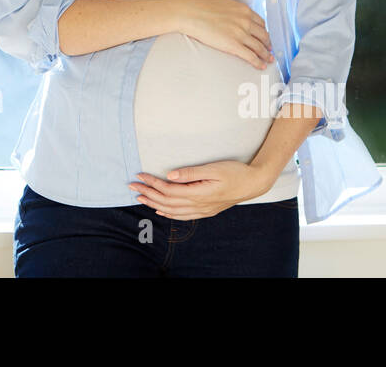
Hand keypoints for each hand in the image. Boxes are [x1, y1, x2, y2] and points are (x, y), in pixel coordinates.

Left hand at [129, 161, 269, 219]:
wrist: (253, 183)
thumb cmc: (235, 172)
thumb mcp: (213, 168)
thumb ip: (190, 173)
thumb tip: (169, 175)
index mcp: (198, 193)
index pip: (168, 190)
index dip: (152, 183)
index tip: (140, 174)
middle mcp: (198, 205)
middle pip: (167, 202)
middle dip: (148, 193)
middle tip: (132, 185)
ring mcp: (202, 210)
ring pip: (173, 210)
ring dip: (154, 203)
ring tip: (140, 197)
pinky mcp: (206, 210)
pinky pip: (183, 216)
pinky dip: (169, 213)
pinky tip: (161, 210)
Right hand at [173, 0, 273, 69]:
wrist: (191, 13)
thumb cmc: (202, 8)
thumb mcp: (225, 4)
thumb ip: (235, 11)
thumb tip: (237, 17)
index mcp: (244, 10)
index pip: (261, 23)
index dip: (265, 32)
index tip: (265, 37)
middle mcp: (246, 21)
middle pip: (264, 35)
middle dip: (268, 44)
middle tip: (269, 50)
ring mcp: (241, 33)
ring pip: (259, 47)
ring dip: (265, 54)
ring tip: (268, 59)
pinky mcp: (234, 45)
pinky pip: (251, 56)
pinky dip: (258, 62)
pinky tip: (261, 66)